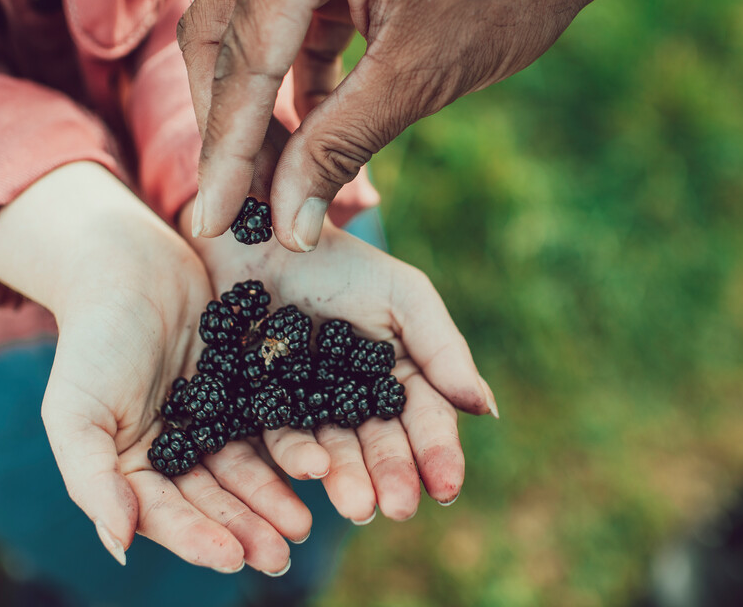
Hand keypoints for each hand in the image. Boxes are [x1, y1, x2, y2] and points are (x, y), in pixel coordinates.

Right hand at [0, 162, 310, 573]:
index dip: (197, 538)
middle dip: (245, 528)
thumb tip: (120, 547)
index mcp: (128, 465)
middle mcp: (171, 449)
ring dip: (273, 498)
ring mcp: (210, 418)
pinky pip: (270, 423)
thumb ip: (92, 480)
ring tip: (304, 525)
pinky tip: (318, 466)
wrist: (129, 264)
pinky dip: (290, 447)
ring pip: (246, 468)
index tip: (233, 558)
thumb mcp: (76, 411)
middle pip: (212, 500)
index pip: (164, 514)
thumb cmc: (94, 339)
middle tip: (282, 555)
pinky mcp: (243, 386)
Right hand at [180, 0, 621, 251]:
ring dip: (263, 111)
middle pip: (222, 37)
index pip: (246, 54)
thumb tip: (288, 223)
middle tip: (241, 204)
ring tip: (280, 185)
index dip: (226, 147)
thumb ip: (341, 145)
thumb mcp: (423, 72)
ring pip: (253, 35)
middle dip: (232, 126)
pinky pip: (295, 28)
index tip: (211, 218)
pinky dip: (300, 86)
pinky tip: (313, 144)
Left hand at [181, 202, 497, 522]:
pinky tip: (310, 471)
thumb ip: (442, 349)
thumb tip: (486, 410)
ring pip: (332, 451)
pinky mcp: (256, 408)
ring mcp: (305, 405)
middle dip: (392, 477)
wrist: (259, 234)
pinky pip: (276, 437)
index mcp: (396, 372)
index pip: (424, 420)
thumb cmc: (338, 261)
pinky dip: (295, 456)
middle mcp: (353, 398)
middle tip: (398, 508)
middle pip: (378, 445)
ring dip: (348, 480)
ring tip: (357, 506)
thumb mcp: (403, 295)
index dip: (437, 454)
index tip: (447, 488)